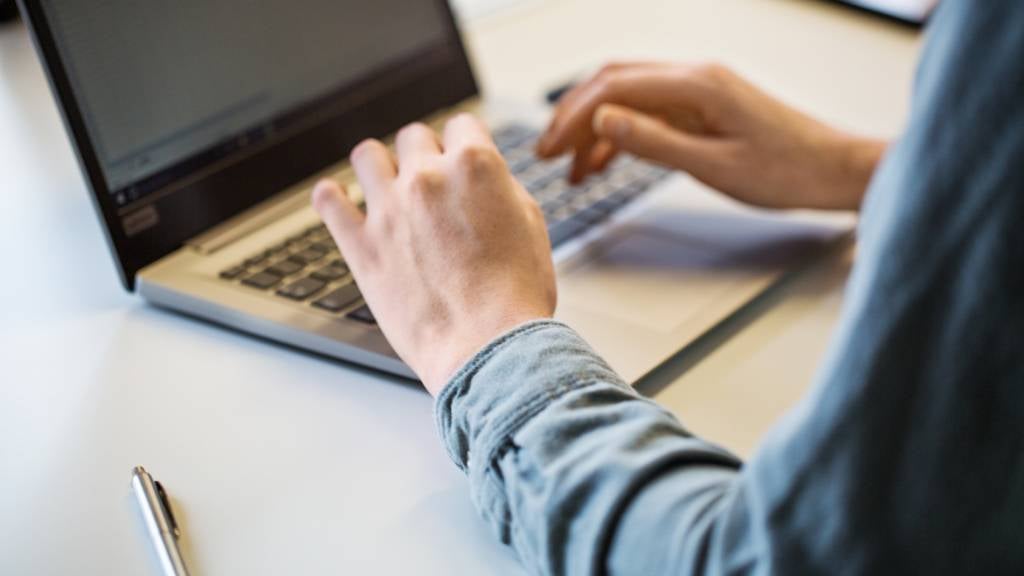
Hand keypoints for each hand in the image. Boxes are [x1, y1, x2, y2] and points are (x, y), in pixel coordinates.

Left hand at [313, 114, 556, 394]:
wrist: (487, 347)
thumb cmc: (514, 297)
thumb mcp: (530, 224)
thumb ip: (500, 187)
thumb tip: (483, 176)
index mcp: (474, 166)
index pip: (462, 124)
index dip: (464, 142)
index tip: (460, 156)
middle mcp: (427, 178)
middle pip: (413, 137)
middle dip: (424, 155)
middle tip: (431, 181)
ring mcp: (388, 210)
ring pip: (366, 155)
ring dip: (378, 166)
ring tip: (384, 184)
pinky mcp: (361, 246)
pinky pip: (328, 202)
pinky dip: (331, 198)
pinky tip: (337, 200)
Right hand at [537, 62, 885, 209]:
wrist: (834, 171)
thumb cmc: (787, 171)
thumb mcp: (714, 166)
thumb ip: (654, 142)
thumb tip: (602, 120)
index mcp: (696, 84)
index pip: (614, 87)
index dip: (573, 116)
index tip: (548, 148)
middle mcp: (694, 77)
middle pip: (615, 83)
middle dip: (574, 116)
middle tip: (546, 154)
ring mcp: (699, 91)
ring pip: (629, 99)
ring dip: (595, 130)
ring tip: (572, 170)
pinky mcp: (704, 109)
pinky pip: (651, 114)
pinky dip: (623, 136)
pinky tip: (606, 164)